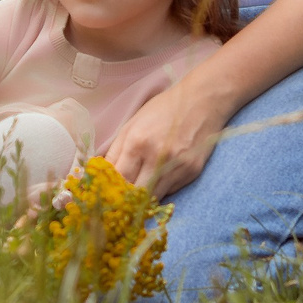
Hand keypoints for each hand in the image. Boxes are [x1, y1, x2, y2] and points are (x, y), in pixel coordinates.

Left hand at [104, 74, 233, 198]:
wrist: (201, 101)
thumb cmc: (163, 110)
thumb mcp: (132, 124)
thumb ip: (115, 151)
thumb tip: (101, 175)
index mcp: (137, 143)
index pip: (119, 180)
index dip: (111, 191)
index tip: (106, 195)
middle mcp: (157, 158)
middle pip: (136, 195)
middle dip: (126, 200)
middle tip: (120, 201)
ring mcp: (177, 167)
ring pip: (153, 198)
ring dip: (143, 198)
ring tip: (137, 193)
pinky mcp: (192, 172)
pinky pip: (170, 191)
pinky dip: (161, 189)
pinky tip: (159, 178)